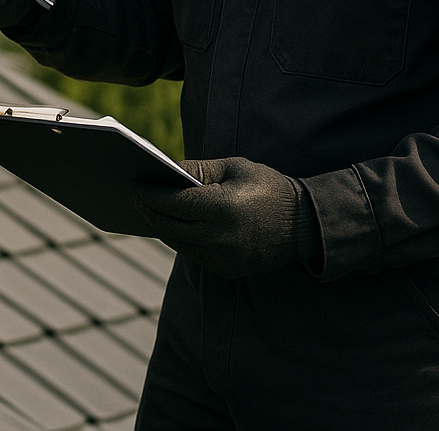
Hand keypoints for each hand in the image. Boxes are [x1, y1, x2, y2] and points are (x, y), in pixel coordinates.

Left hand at [131, 157, 321, 278]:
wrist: (305, 224)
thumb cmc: (267, 187)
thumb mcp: (234, 168)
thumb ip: (197, 170)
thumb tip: (165, 170)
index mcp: (221, 208)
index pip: (172, 203)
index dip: (149, 194)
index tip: (132, 184)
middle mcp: (219, 238)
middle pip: (169, 225)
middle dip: (148, 210)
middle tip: (133, 195)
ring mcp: (223, 258)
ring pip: (178, 242)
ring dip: (160, 226)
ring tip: (146, 208)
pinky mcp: (227, 270)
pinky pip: (194, 253)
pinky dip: (180, 238)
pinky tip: (169, 223)